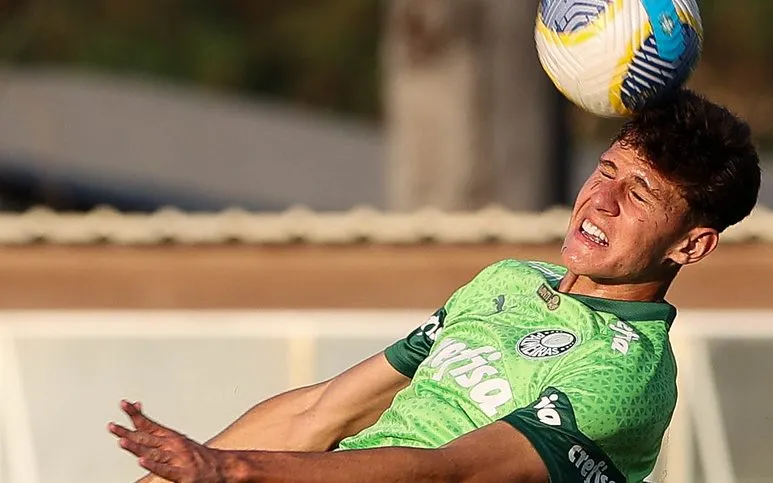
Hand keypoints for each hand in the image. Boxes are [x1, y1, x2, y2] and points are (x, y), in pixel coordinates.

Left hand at [109, 400, 230, 482]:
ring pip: (153, 452)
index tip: (123, 404)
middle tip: (112, 426)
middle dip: (127, 431)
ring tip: (122, 441)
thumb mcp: (180, 441)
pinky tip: (142, 461)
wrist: (223, 468)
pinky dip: (153, 464)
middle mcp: (173, 445)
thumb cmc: (199, 457)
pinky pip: (165, 469)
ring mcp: (177, 459)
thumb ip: (159, 435)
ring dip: (137, 446)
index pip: (149, 423)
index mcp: (171, 437)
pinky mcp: (182, 474)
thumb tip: (142, 424)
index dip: (135, 414)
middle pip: (146, 437)